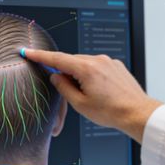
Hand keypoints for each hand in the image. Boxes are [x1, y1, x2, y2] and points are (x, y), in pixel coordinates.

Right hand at [22, 49, 162, 143]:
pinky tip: (100, 91)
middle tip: (70, 91)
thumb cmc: (110, 111)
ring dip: (80, 74)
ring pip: (85, 63)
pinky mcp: (117, 65)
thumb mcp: (80, 103)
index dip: (40, 56)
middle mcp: (99, 60)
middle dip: (65, 72)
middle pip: (71, 61)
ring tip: (90, 95)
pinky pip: (98, 66)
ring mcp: (110, 62)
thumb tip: (56, 76)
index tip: (27, 51)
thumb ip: (63, 87)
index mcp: (87, 69)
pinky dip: (92, 74)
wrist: (137, 112)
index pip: (57, 58)